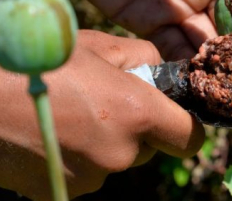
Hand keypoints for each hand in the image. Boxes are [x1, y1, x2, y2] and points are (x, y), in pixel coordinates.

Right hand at [0, 30, 203, 200]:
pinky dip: (79, 157)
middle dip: (138, 128)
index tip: (174, 115)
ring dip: (106, 142)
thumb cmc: (41, 60)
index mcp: (137, 115)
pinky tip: (53, 133)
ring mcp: (89, 180)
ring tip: (72, 113)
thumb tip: (159, 75)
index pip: (190, 138)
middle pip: (149, 148)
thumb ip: (144, 59)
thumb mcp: (100, 45)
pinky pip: (86, 173)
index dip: (187, 126)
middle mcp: (119, 155)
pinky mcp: (59, 194)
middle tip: (106, 102)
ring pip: (116, 160)